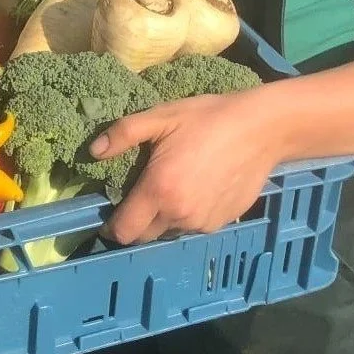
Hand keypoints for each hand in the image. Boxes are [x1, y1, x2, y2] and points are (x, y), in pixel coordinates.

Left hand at [91, 89, 284, 244]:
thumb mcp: (162, 116)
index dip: (112, 226)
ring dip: (164, 218)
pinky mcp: (221, 223)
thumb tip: (93, 151)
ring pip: (170, 232)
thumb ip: (123, 134)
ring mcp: (202, 223)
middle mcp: (178, 215)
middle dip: (137, 223)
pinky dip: (188, 215)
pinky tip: (197, 188)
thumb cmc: (207, 118)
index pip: (124, 231)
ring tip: (173, 187)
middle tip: (141, 196)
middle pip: (145, 236)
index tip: (111, 213)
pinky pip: (194, 227)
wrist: (260, 129)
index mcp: (158, 190)